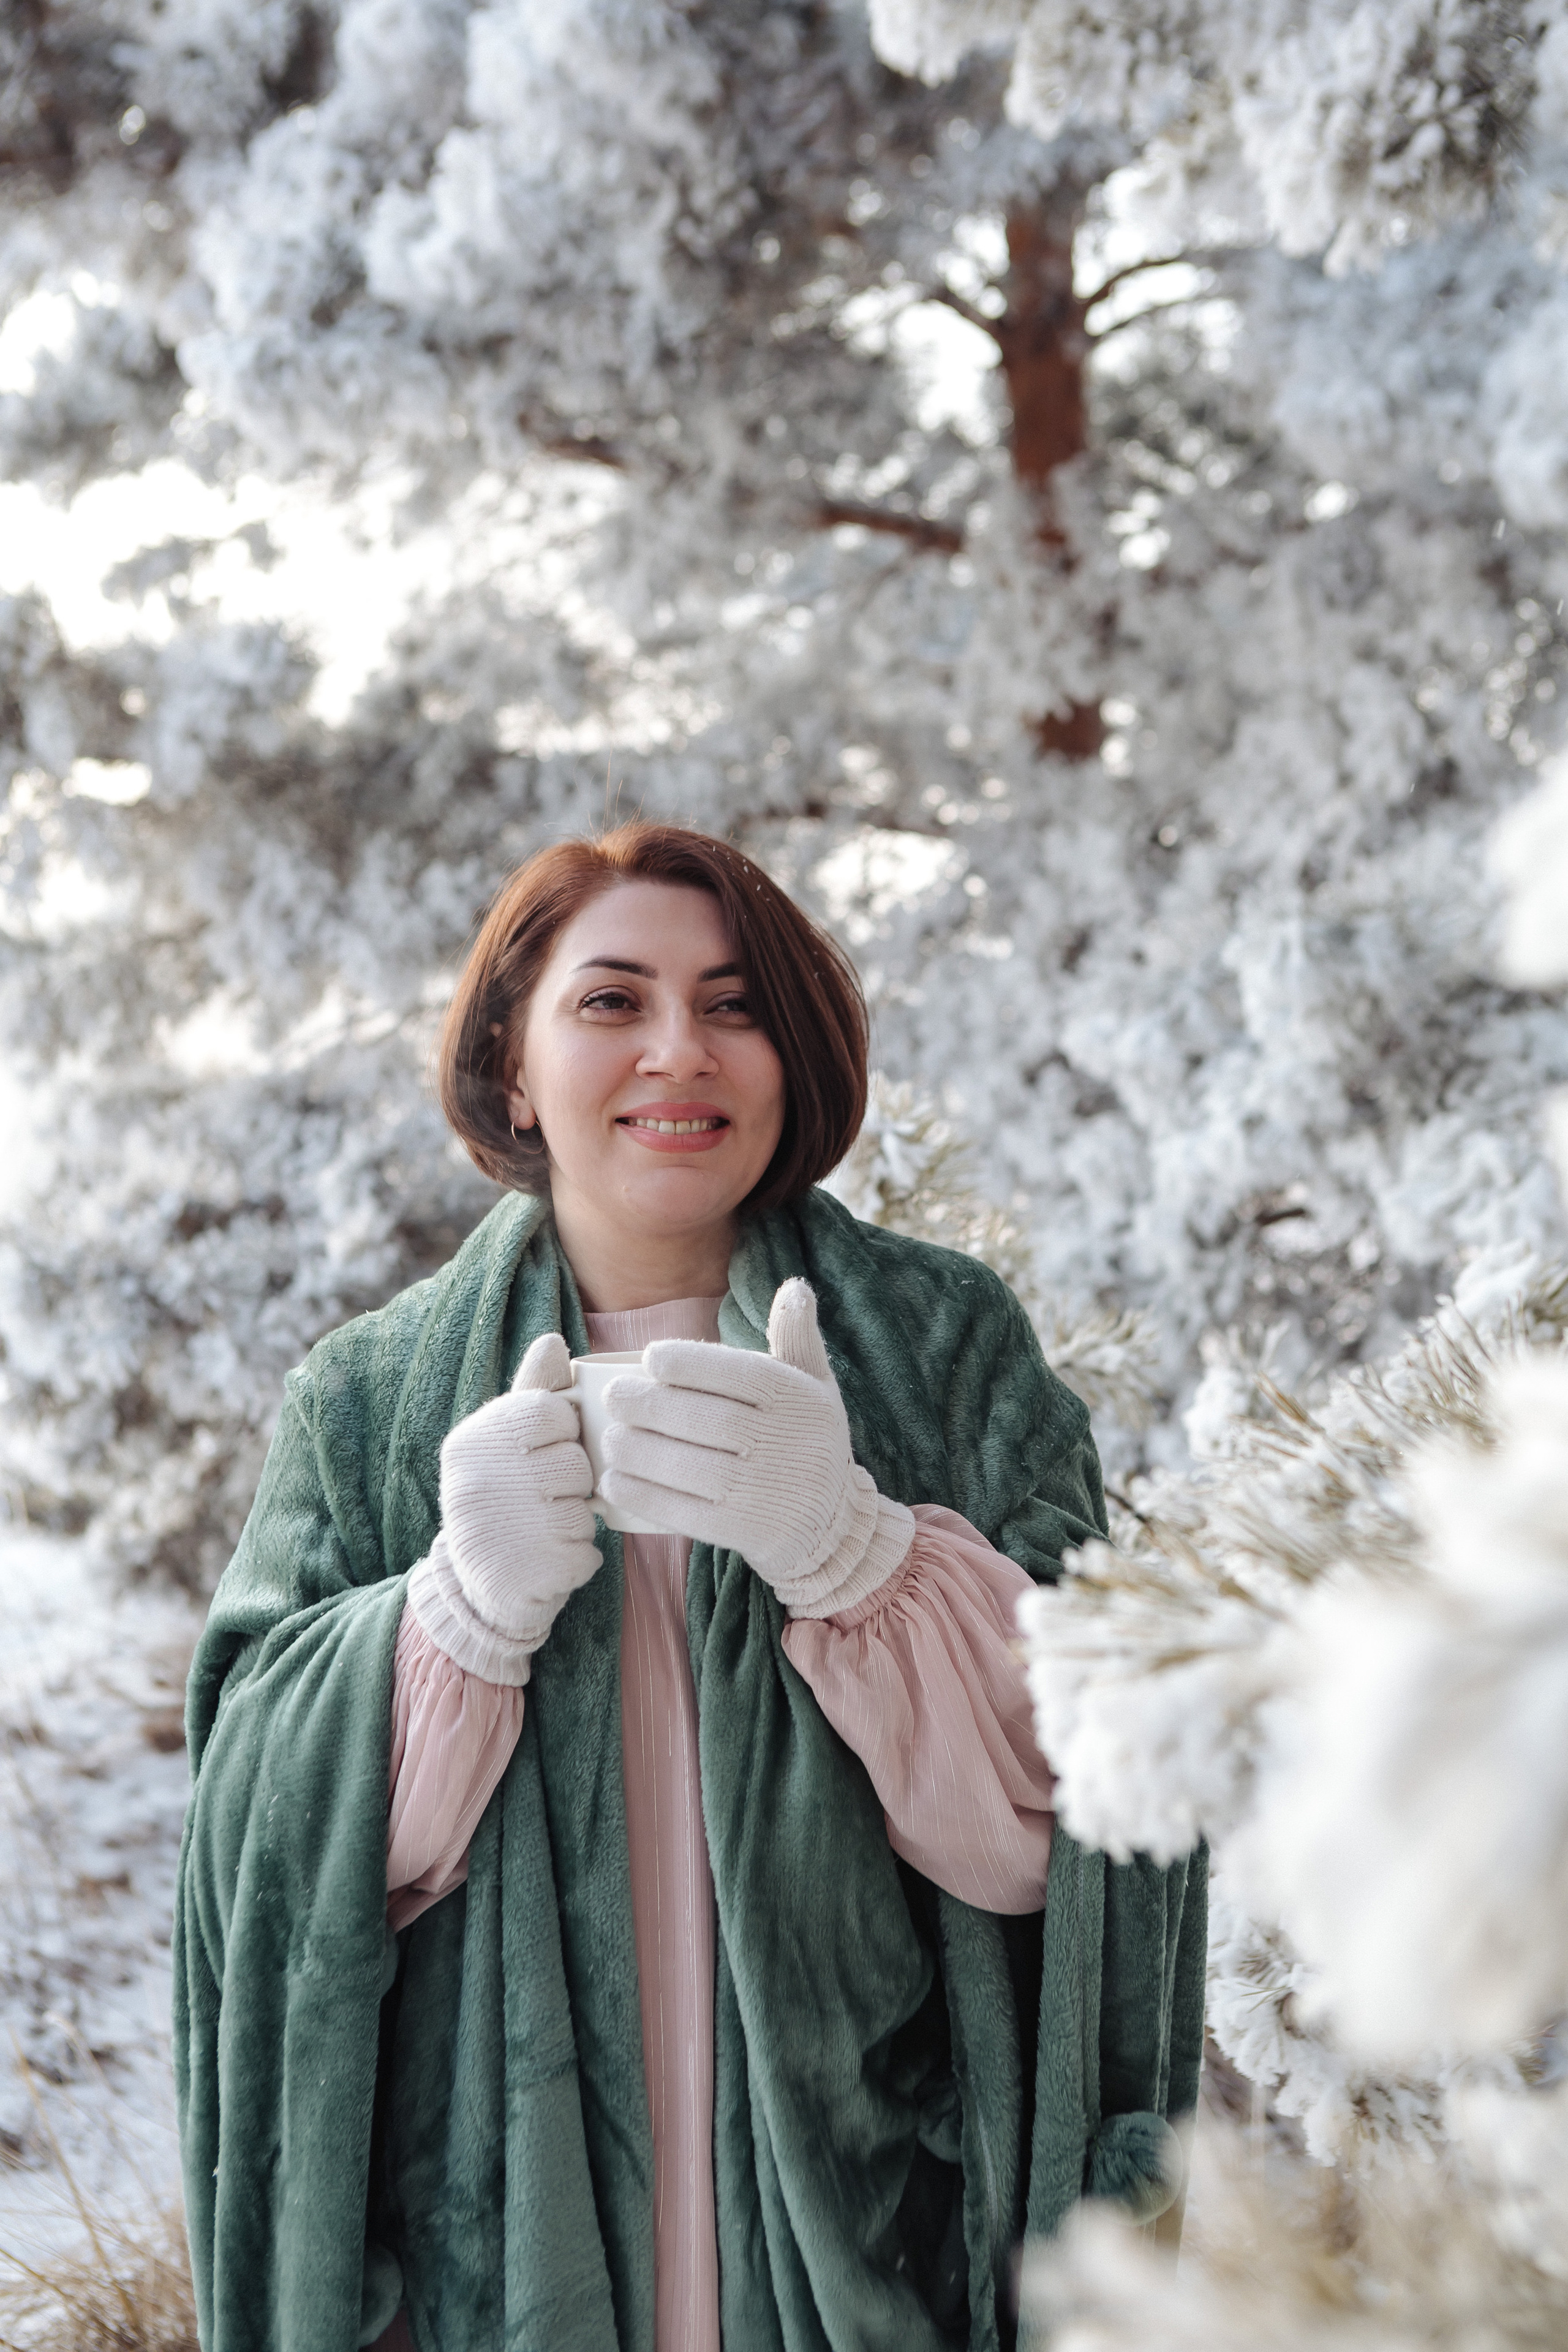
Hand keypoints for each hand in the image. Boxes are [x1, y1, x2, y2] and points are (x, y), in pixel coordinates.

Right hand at [436, 1331, 599, 1650]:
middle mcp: (480, 1484)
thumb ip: (533, 1392)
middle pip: (575, 1461)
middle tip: (544, 1496)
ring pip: (585, 1507)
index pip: (552, 1411)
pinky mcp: (531, 1573)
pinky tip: (550, 1557)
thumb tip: (554, 1341)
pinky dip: (579, 1557)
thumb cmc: (500, 1497)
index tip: (548, 1448)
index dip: (563, 1431)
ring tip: (546, 1526)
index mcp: (472, 1443)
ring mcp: (505, 1530)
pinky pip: (588, 1550)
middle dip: (572, 1480)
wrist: (474, 1587)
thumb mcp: (503, 1441)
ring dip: (577, 1519)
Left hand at [599, 1279, 911, 1613]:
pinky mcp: (744, 1531)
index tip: (650, 1358)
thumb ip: (796, 1337)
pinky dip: (646, 1495)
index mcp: (798, 1400)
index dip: (693, 1365)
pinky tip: (615, 1481)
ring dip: (642, 1451)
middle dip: (653, 1406)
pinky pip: (687, 1512)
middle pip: (710, 1420)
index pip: (742, 1375)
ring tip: (609, 1437)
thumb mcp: (815, 1386)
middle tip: (613, 1396)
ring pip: (693, 1467)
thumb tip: (794, 1287)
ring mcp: (765, 1492)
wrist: (831, 1525)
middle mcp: (786, 1444)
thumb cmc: (806, 1439)